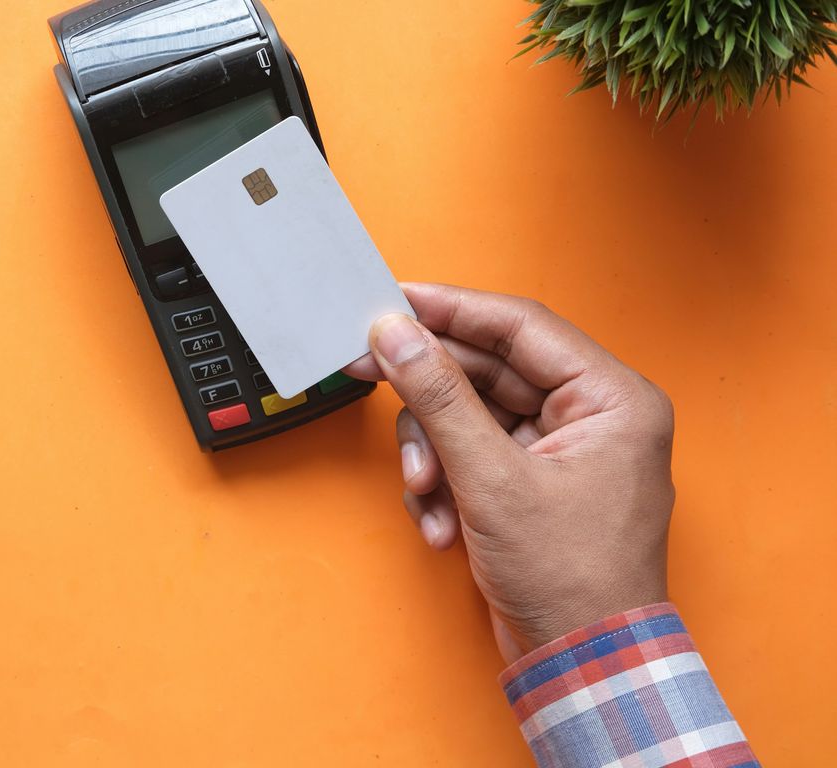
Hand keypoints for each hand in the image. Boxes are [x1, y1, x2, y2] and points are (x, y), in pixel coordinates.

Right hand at [345, 284, 673, 662]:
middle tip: (368, 372)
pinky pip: (472, 456)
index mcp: (611, 399)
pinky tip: (444, 523)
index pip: (521, 326)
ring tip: (428, 491)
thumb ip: (440, 398)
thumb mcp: (492, 479)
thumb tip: (397, 336)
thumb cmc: (572, 580)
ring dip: (434, 452)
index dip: (452, 309)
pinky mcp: (531, 485)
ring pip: (470, 416)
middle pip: (488, 371)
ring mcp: (559, 452)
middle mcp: (591, 416)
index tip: (395, 300)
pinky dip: (446, 484)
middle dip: (429, 395)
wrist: (582, 665)